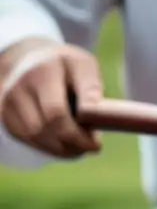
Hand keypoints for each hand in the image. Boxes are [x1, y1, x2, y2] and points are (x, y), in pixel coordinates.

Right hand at [0, 39, 102, 157]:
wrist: (29, 60)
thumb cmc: (65, 67)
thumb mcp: (83, 65)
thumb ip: (90, 86)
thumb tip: (92, 109)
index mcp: (42, 72)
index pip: (56, 112)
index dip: (77, 134)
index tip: (97, 145)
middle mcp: (19, 86)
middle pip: (45, 128)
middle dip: (72, 144)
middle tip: (91, 146)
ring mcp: (7, 102)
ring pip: (35, 138)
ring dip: (62, 148)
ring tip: (80, 145)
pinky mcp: (4, 115)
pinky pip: (28, 140)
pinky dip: (49, 147)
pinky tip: (65, 143)